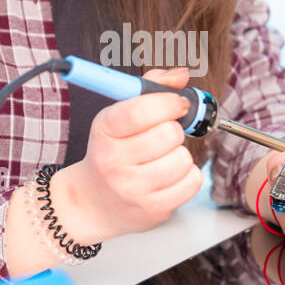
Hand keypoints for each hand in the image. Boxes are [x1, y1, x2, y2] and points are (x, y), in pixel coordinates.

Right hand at [52, 67, 201, 241]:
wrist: (93, 201)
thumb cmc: (112, 152)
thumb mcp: (118, 117)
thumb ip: (150, 89)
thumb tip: (181, 74)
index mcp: (104, 130)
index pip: (140, 110)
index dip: (168, 102)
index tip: (177, 103)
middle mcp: (114, 161)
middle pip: (168, 134)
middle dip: (173, 130)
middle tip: (162, 136)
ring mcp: (132, 189)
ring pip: (183, 158)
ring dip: (179, 155)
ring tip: (162, 159)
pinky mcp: (152, 210)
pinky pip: (192, 182)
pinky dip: (187, 176)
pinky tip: (169, 176)